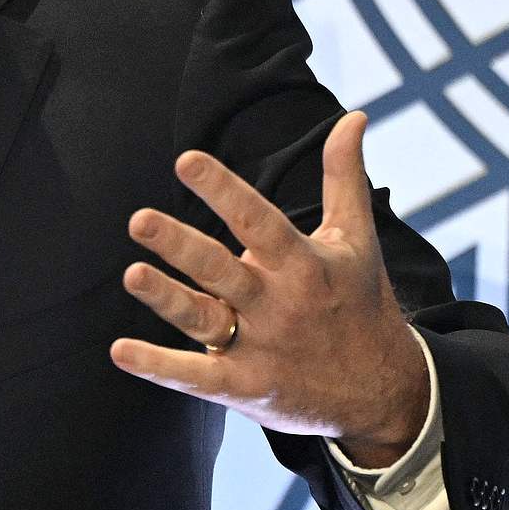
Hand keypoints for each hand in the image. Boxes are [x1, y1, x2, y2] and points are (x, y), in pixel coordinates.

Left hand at [108, 111, 426, 466]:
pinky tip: (121, 351)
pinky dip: (160, 367)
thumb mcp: (357, 240)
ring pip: (204, 319)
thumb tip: (353, 116)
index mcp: (304, 263)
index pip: (257, 220)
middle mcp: (279, 303)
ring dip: (166, 299)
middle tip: (139, 220)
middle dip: (181, 245)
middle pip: (222, 270)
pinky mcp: (246, 386)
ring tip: (131, 275)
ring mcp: (261, 347)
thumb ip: (342, 177)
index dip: (223, 190)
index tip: (186, 161)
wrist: (387, 393)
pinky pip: (197, 376)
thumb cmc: (360, 304)